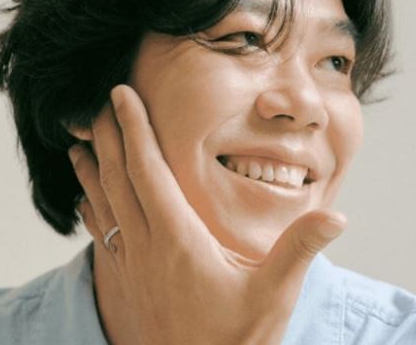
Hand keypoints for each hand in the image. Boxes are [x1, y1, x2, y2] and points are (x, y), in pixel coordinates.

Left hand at [69, 84, 346, 344]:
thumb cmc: (237, 341)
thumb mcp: (274, 295)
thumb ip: (300, 250)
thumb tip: (337, 218)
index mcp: (179, 238)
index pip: (149, 169)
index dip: (134, 128)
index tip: (121, 96)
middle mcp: (146, 246)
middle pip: (118, 178)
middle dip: (107, 137)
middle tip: (95, 105)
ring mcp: (131, 265)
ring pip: (102, 204)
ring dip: (90, 170)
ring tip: (77, 143)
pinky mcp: (126, 282)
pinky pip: (100, 234)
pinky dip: (89, 207)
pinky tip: (83, 198)